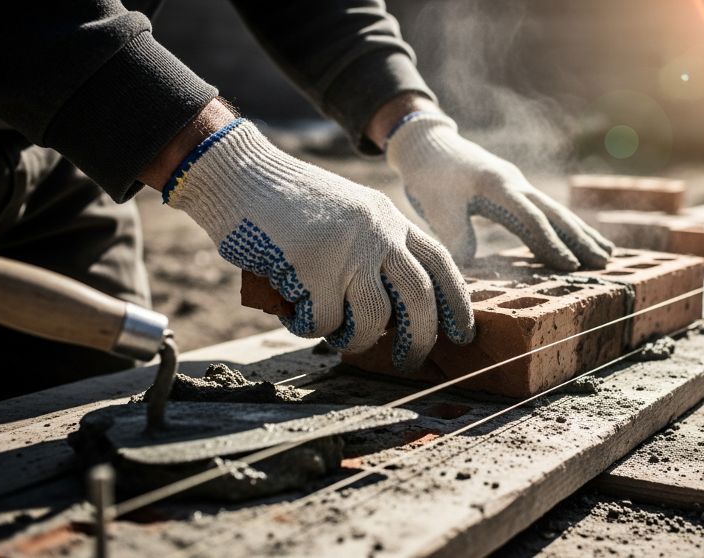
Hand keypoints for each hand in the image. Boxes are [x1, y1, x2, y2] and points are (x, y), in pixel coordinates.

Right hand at [164, 119, 473, 370]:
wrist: (240, 175)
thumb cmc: (287, 204)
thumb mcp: (348, 215)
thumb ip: (374, 250)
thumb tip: (391, 317)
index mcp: (390, 219)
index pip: (441, 265)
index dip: (456, 304)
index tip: (462, 334)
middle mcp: (378, 233)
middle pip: (419, 298)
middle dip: (420, 339)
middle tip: (410, 362)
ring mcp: (348, 249)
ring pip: (373, 319)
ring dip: (355, 341)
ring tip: (335, 336)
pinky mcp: (314, 267)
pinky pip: (322, 322)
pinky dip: (306, 326)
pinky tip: (291, 309)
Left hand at [386, 113, 613, 270]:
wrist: (426, 144)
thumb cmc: (429, 175)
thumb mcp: (437, 206)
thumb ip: (456, 235)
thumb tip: (472, 269)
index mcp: (498, 186)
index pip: (531, 218)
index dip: (551, 243)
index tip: (570, 265)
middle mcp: (515, 183)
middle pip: (555, 213)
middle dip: (580, 239)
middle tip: (604, 263)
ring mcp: (517, 184)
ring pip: (556, 211)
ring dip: (581, 234)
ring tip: (606, 254)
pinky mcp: (514, 189)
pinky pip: (545, 211)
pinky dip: (565, 227)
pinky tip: (579, 240)